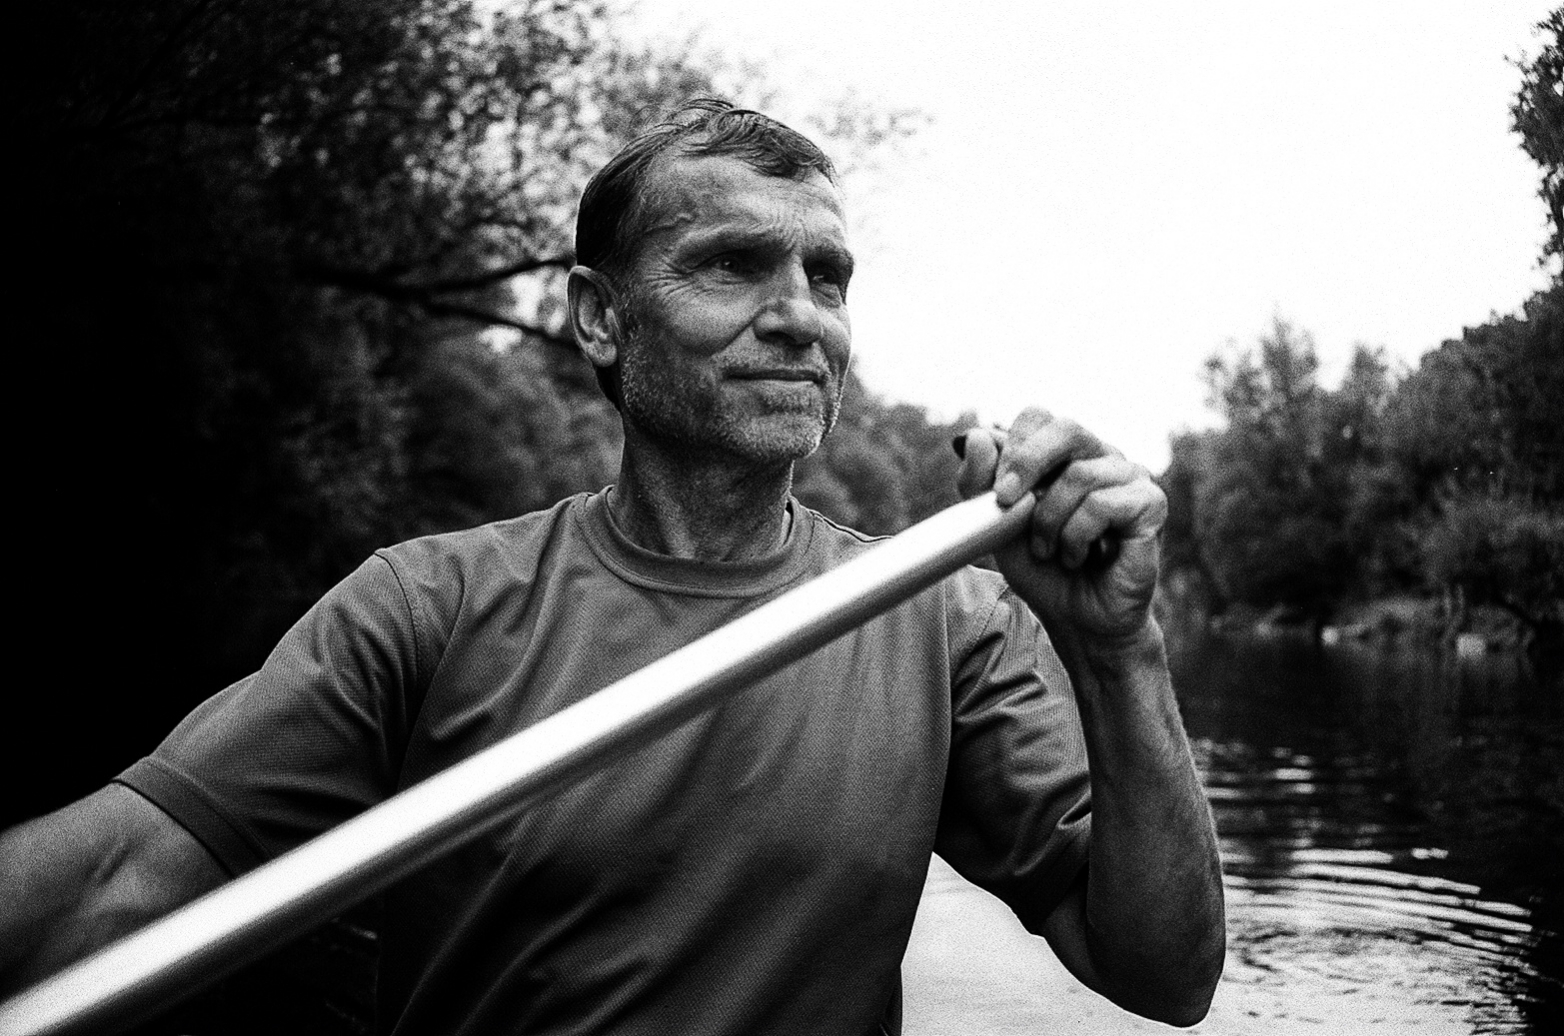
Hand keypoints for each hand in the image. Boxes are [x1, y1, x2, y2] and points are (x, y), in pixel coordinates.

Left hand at [956, 408, 1166, 641]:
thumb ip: (979, 483)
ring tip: (1048, 550)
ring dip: (1050, 521)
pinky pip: (1104, 504)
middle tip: (1007, 502)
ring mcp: (1130, 477)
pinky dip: (1077, 535)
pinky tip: (1078, 556)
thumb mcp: (997, 525)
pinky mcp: (1150, 504)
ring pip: (1080, 475)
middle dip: (1028, 463)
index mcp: (1065, 454)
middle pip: (1066, 428)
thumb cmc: (1042, 568)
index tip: (997, 493)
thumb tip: (977, 435)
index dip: (1014, 448)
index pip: (1039, 418)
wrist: (1076, 618)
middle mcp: (1101, 456)